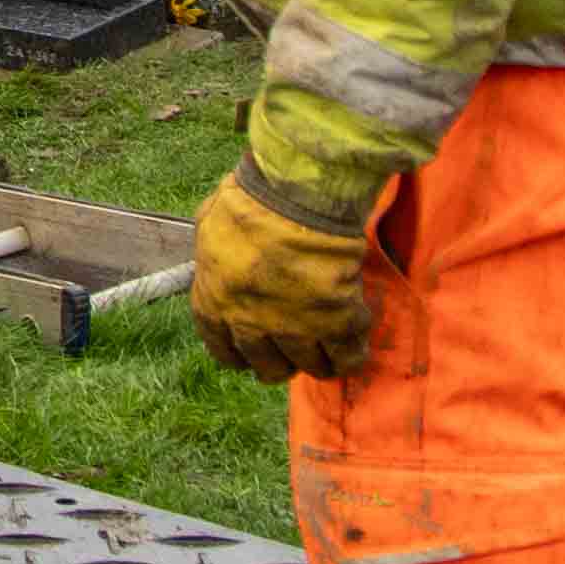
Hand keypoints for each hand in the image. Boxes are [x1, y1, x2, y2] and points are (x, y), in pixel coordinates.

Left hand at [192, 168, 376, 381]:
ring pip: (309, 365)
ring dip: (318, 363)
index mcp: (215, 303)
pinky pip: (346, 355)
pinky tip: (354, 350)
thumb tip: (222, 259)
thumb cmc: (248, 201)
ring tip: (328, 355)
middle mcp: (250, 325)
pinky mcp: (335, 323)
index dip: (240, 356)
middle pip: (268, 365)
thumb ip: (216, 256)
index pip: (223, 348)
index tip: (250, 358)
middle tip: (293, 355)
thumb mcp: (211, 228)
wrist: (293, 198)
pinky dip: (352, 356)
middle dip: (280, 364)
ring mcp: (294, 328)